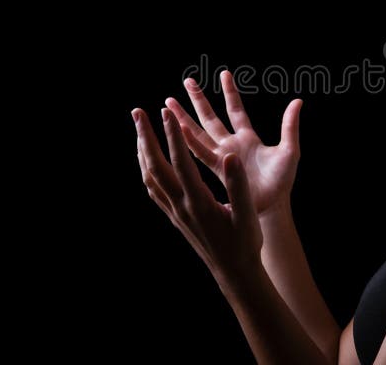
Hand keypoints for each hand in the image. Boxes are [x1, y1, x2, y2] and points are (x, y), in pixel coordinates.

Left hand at [133, 107, 262, 283]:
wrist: (234, 272)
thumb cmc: (245, 243)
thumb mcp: (247, 214)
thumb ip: (238, 185)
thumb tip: (230, 157)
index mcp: (199, 203)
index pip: (180, 164)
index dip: (172, 136)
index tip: (166, 112)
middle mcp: (181, 207)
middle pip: (155, 167)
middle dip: (145, 137)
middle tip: (137, 112)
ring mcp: (175, 213)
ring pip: (149, 178)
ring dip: (142, 151)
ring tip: (139, 128)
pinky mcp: (175, 217)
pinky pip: (153, 189)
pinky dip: (146, 168)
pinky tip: (147, 159)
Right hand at [165, 71, 301, 215]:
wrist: (272, 206)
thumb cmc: (282, 180)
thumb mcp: (289, 150)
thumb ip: (290, 126)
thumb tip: (298, 101)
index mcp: (247, 138)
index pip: (236, 109)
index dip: (230, 92)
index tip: (224, 73)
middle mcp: (231, 145)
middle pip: (211, 117)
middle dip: (199, 99)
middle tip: (187, 81)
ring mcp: (222, 157)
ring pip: (199, 133)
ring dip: (184, 119)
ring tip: (168, 103)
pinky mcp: (217, 170)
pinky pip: (199, 153)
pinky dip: (187, 142)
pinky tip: (175, 131)